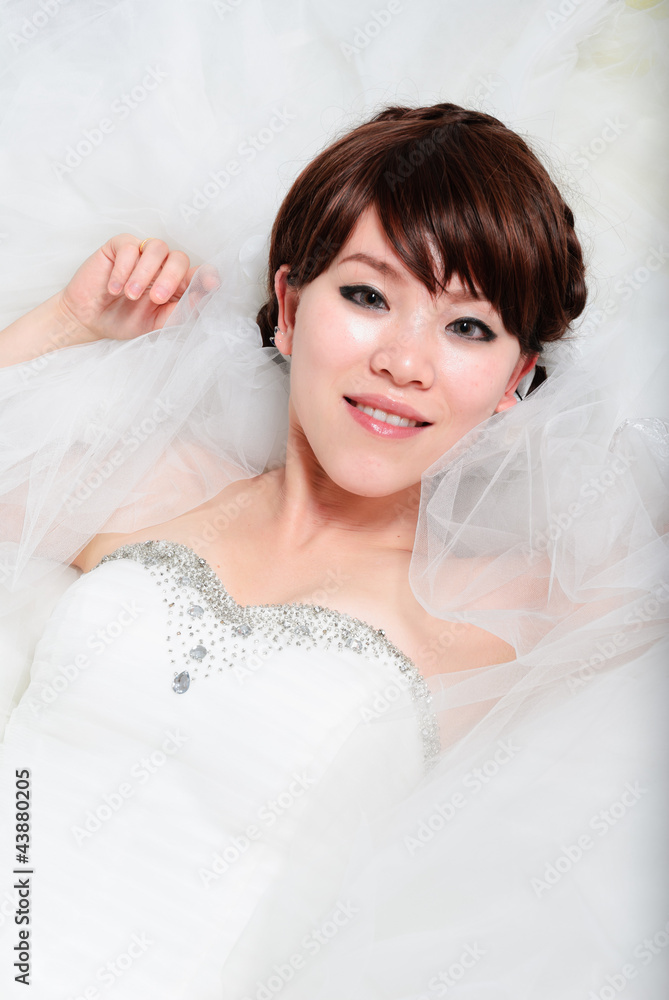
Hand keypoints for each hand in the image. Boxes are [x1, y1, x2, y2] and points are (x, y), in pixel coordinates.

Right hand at [57, 234, 200, 341]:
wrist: (89, 320)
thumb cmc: (124, 320)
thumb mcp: (156, 324)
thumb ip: (179, 313)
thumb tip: (200, 299)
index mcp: (176, 285)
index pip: (198, 274)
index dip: (207, 276)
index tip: (211, 284)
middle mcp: (162, 267)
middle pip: (180, 259)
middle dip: (171, 278)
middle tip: (157, 299)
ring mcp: (142, 255)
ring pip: (158, 248)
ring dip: (145, 273)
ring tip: (131, 295)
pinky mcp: (120, 247)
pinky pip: (130, 246)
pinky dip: (124, 269)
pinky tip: (115, 288)